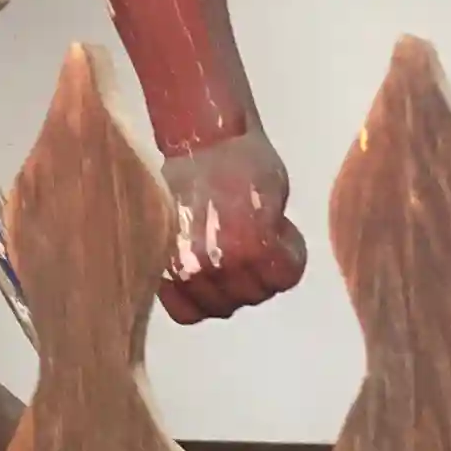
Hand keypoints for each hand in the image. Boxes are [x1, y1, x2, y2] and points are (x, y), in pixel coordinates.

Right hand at [159, 129, 305, 323]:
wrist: (197, 142)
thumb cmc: (243, 161)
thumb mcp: (276, 197)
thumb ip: (272, 238)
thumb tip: (265, 261)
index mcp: (251, 245)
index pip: (282, 279)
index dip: (286, 258)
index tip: (280, 238)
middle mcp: (218, 264)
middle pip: (251, 295)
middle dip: (258, 273)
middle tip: (252, 247)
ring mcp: (186, 268)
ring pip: (218, 306)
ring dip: (228, 288)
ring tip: (227, 257)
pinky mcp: (164, 266)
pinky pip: (183, 309)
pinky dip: (195, 300)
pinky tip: (203, 277)